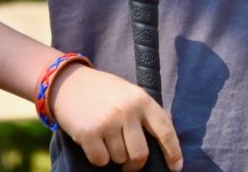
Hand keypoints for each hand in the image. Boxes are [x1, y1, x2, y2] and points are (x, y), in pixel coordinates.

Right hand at [49, 64, 182, 170]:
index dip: (173, 152)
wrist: (70, 83)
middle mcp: (128, 111)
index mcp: (143, 100)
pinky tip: (94, 143)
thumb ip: (147, 112)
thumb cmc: (105, 92)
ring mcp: (108, 122)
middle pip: (140, 154)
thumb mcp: (132, 94)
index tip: (177, 168)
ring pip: (119, 158)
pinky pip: (100, 160)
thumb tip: (166, 133)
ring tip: (106, 140)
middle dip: (135, 165)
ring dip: (114, 156)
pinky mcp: (89, 133)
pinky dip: (98, 158)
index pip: (165, 131)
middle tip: (129, 164)